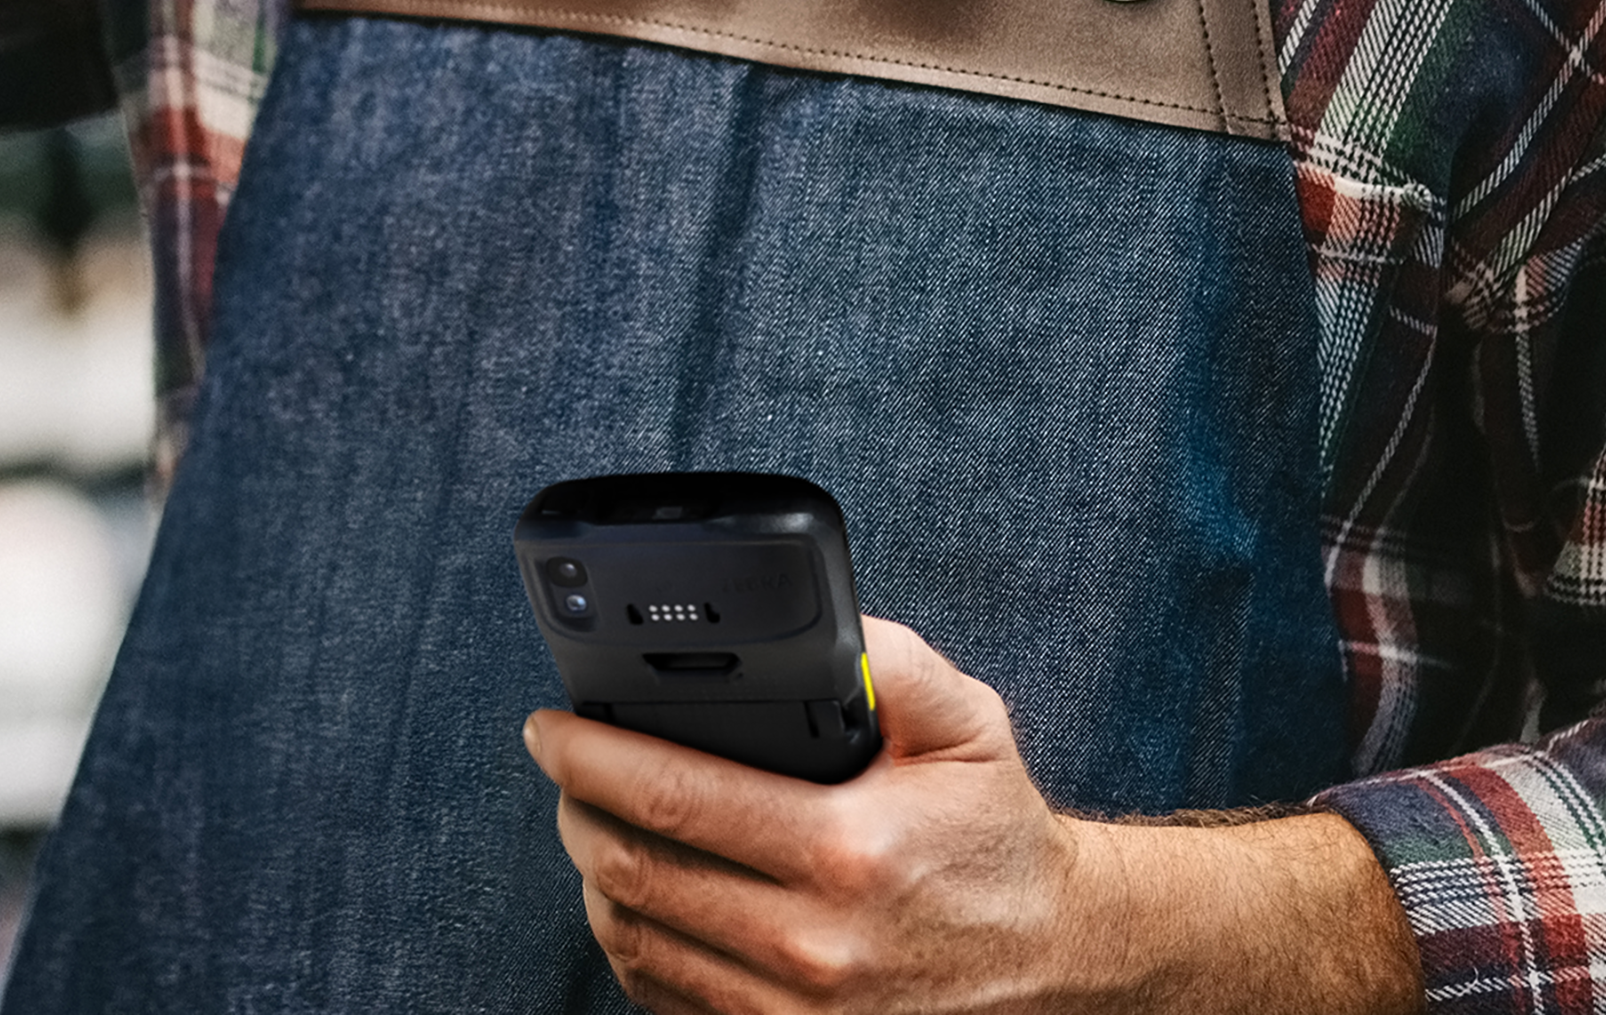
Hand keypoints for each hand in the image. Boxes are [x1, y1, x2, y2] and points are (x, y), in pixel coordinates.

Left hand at [524, 616, 1421, 1013]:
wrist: (1053, 955)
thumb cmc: (996, 836)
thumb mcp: (968, 725)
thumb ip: (893, 663)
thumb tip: (823, 629)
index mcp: (848, 850)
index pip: (672, 795)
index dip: (590, 755)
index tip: (552, 726)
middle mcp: (814, 944)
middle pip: (634, 871)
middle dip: (576, 809)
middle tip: (564, 766)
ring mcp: (797, 1012)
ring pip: (636, 941)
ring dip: (595, 872)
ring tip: (594, 820)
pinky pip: (666, 998)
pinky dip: (634, 942)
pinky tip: (640, 894)